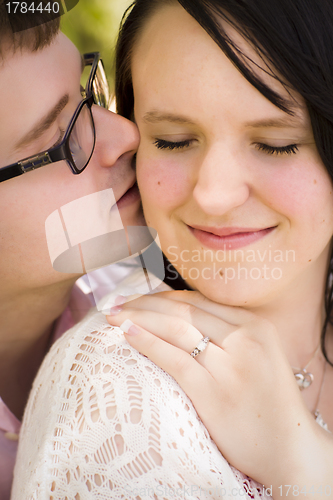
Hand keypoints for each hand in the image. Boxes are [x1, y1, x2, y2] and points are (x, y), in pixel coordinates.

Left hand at [106, 291, 332, 495]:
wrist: (289, 449)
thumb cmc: (266, 403)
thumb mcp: (256, 355)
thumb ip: (226, 335)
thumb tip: (176, 318)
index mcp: (254, 325)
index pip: (198, 301)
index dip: (162, 296)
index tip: (137, 298)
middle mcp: (244, 338)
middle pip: (183, 309)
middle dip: (144, 303)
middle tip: (116, 303)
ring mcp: (230, 365)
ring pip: (175, 328)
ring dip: (139, 317)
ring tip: (113, 316)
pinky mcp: (214, 391)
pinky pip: (174, 358)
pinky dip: (147, 342)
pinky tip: (127, 334)